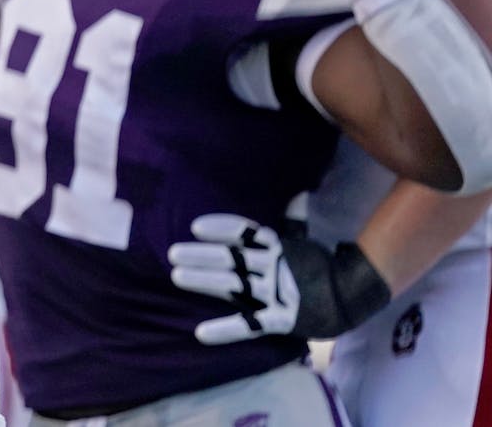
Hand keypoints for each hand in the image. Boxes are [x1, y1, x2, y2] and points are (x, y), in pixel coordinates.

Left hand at [168, 213, 390, 343]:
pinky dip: (225, 330)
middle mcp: (273, 266)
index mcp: (277, 246)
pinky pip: (249, 325)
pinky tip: (200, 332)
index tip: (196, 226)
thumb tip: (300, 193)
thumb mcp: (305, 240)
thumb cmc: (321, 267)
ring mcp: (276, 293)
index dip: (220, 227)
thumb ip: (295, 219)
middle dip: (201, 254)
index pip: (244, 231)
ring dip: (204, 281)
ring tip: (177, 277)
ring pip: (234, 285)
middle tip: (172, 253)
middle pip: (231, 258)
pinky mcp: (281, 320)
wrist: (353, 298)